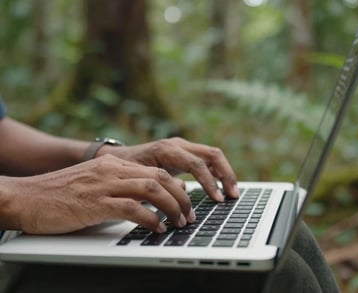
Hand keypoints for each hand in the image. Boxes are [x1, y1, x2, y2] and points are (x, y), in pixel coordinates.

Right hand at [1, 155, 194, 234]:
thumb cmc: (61, 194)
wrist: (27, 197)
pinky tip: (157, 228)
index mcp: (113, 164)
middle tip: (189, 214)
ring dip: (171, 207)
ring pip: (151, 189)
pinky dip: (150, 219)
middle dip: (181, 197)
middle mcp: (112, 170)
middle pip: (159, 178)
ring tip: (179, 222)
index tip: (186, 201)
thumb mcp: (95, 182)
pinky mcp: (95, 203)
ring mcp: (104, 185)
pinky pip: (132, 208)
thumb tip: (146, 200)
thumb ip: (119, 185)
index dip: (176, 186)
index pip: (155, 171)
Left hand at [97, 137, 239, 200]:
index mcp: (167, 149)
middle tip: (233, 195)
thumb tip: (181, 196)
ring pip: (213, 155)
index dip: (210, 182)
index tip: (217, 199)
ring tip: (232, 192)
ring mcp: (182, 147)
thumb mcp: (139, 177)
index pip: (196, 164)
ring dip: (225, 173)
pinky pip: (207, 159)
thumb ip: (158, 185)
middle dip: (226, 174)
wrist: (118, 157)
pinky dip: (217, 171)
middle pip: (212, 154)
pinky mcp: (184, 153)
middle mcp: (178, 144)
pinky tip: (221, 186)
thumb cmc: (125, 168)